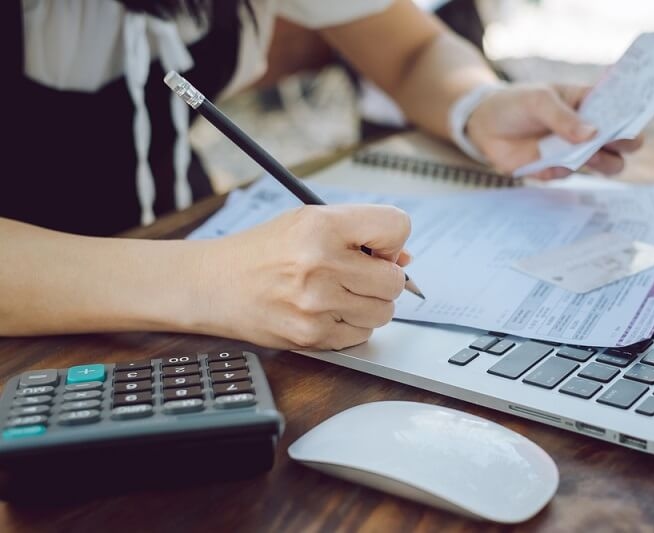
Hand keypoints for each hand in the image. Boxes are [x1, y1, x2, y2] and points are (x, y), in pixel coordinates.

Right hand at [195, 205, 411, 349]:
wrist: (212, 285)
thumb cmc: (262, 252)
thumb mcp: (307, 223)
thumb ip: (358, 234)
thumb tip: (405, 260)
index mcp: (321, 225)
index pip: (396, 226)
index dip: (392, 240)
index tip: (377, 248)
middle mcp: (321, 263)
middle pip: (395, 279)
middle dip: (383, 279)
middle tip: (357, 275)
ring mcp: (316, 304)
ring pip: (383, 312)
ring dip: (368, 305)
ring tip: (338, 294)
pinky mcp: (311, 336)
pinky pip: (360, 335)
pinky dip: (350, 326)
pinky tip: (325, 312)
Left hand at [465, 83, 643, 178]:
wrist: (483, 124)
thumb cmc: (515, 103)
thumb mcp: (538, 101)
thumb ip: (563, 117)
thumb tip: (592, 134)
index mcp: (588, 104)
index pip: (622, 111)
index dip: (632, 117)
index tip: (632, 122)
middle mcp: (587, 130)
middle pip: (622, 144)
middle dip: (625, 145)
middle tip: (614, 142)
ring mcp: (573, 151)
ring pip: (604, 165)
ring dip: (601, 163)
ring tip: (587, 155)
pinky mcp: (554, 169)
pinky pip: (566, 175)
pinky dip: (559, 171)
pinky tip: (544, 162)